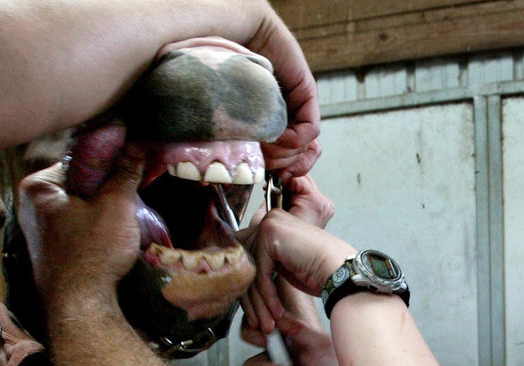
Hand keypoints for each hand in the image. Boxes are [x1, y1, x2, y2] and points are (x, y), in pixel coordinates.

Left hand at [17, 139, 144, 313]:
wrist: (82, 306)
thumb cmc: (94, 252)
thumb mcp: (117, 205)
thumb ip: (126, 171)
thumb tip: (138, 142)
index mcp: (38, 186)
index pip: (79, 159)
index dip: (110, 161)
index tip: (133, 165)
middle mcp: (30, 206)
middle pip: (79, 184)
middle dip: (106, 188)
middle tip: (134, 191)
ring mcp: (39, 231)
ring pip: (80, 208)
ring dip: (104, 210)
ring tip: (129, 215)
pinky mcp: (51, 252)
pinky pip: (78, 229)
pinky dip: (96, 229)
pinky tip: (115, 237)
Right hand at [183, 18, 321, 179]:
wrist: (228, 28)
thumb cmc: (212, 65)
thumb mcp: (216, 112)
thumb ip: (224, 138)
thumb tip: (217, 174)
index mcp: (261, 117)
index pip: (281, 153)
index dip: (274, 170)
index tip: (260, 178)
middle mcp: (280, 111)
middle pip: (295, 153)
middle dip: (282, 167)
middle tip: (266, 171)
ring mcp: (294, 102)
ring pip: (304, 145)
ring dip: (286, 157)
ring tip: (268, 155)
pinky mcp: (305, 91)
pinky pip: (310, 128)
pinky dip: (295, 141)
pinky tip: (276, 139)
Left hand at [242, 176, 351, 332]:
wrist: (343, 272)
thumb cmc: (322, 271)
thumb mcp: (285, 264)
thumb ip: (264, 264)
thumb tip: (241, 279)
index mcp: (272, 222)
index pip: (249, 257)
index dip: (251, 289)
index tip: (257, 313)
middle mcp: (269, 218)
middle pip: (248, 265)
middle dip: (253, 300)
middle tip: (259, 323)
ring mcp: (269, 224)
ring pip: (253, 273)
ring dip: (260, 304)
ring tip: (267, 324)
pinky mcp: (271, 236)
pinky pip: (261, 274)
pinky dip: (268, 298)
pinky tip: (277, 314)